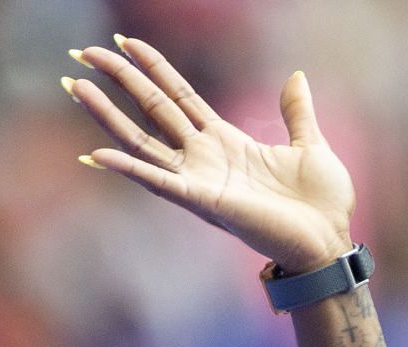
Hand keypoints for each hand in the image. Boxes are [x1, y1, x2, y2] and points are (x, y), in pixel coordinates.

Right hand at [67, 37, 354, 273]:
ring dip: (108, 115)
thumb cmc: (322, 204)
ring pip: (142, 141)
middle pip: (152, 109)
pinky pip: (159, 182)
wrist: (331, 242)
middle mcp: (205, 157)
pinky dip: (129, 168)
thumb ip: (297, 113)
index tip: (125, 43)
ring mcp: (201, 179)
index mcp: (227, 141)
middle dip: (118, 79)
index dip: (153, 68)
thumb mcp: (311, 146)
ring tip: (75, 87)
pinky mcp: (205, 202)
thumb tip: (297, 77)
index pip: (179, 95)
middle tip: (82, 53)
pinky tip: (96, 153)